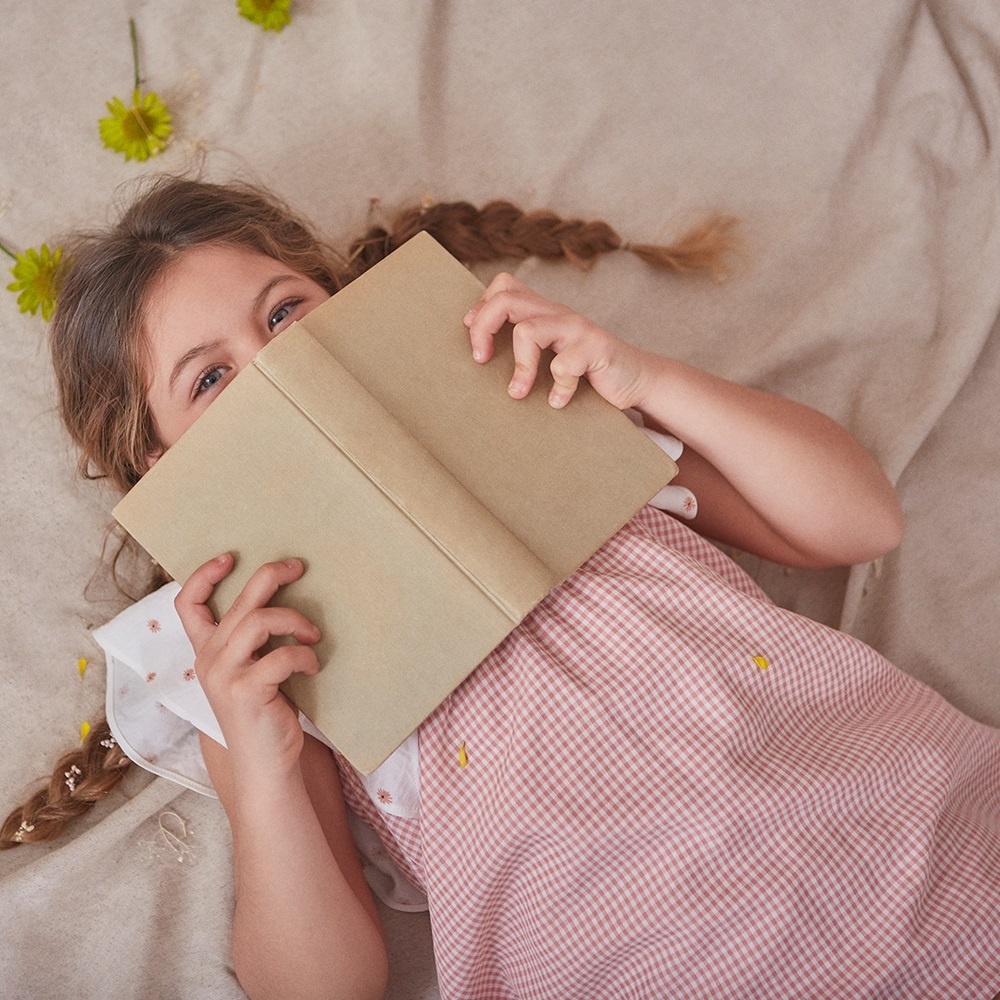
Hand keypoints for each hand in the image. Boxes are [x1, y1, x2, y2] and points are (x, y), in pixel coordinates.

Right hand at [175, 554, 321, 778]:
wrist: (264, 764)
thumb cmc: (265, 711)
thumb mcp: (252, 670)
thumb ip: (254, 640)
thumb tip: (285, 594)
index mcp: (207, 651)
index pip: (187, 604)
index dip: (203, 575)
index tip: (230, 557)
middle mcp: (209, 659)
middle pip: (239, 602)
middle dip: (271, 577)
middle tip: (298, 568)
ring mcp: (225, 676)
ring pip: (260, 621)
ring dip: (295, 621)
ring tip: (313, 634)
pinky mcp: (246, 692)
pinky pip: (282, 656)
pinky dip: (304, 656)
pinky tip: (312, 667)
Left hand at [464, 273, 649, 409]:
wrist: (635, 379)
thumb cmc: (586, 372)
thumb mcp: (550, 355)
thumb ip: (524, 349)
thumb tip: (478, 359)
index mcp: (543, 311)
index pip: (504, 286)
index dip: (482, 309)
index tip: (477, 343)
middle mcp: (558, 313)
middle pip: (506, 300)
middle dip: (483, 329)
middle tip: (481, 360)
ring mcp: (577, 329)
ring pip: (528, 331)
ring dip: (519, 368)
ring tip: (518, 393)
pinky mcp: (595, 348)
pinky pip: (562, 366)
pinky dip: (558, 389)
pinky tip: (559, 402)